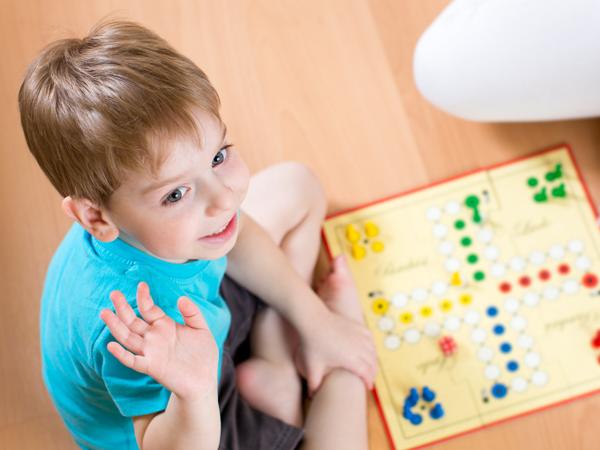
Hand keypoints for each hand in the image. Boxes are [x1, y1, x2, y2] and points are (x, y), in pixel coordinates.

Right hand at [100, 282, 217, 399]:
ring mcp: (151, 352)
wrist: (204, 381)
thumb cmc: (202, 355)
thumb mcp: (201, 329)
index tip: (142, 285)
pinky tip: (111, 345)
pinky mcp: (152, 367)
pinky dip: (121, 354)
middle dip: (122, 308)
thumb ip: (192, 313)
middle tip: (114, 294)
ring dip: (116, 326)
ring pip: (128, 338)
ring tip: (105, 313)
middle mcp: (154, 338)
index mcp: (164, 326)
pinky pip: (133, 361)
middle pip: (133, 321)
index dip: (144, 297)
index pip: (149, 309)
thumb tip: (181, 297)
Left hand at [295, 308, 376, 394]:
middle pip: (372, 363)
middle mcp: (358, 347)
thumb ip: (313, 383)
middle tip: (370, 379)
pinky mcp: (357, 326)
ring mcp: (359, 336)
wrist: (312, 320)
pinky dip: (371, 345)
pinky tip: (369, 348)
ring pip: (373, 350)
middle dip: (373, 372)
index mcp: (350, 359)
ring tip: (371, 366)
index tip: (368, 387)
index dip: (369, 381)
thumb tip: (311, 396)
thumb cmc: (312, 344)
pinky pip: (370, 338)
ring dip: (373, 359)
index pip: (366, 373)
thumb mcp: (312, 366)